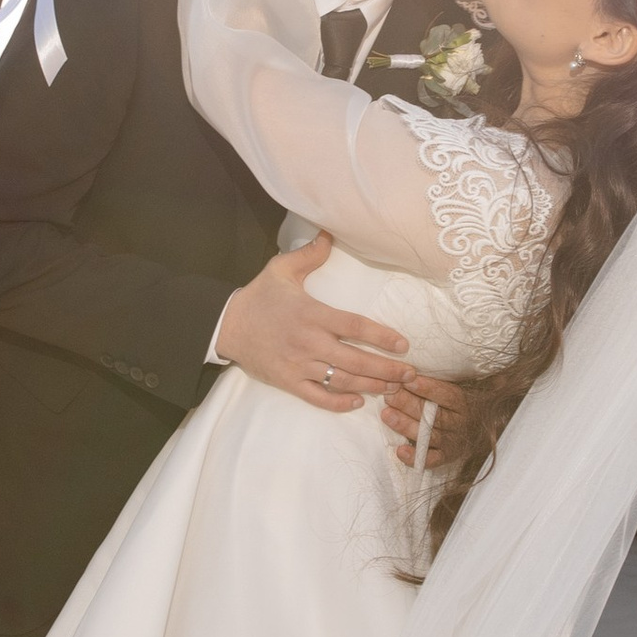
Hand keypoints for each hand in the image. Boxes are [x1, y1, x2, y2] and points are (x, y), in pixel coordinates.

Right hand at [214, 235, 414, 415]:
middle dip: (387, 369)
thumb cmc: (258, 297)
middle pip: (357, 360)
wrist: (226, 326)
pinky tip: (358, 402)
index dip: (383, 337)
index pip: (356, 327)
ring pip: (342, 381)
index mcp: (313, 314)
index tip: (403, 345)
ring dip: (371, 387)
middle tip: (410, 375)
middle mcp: (309, 342)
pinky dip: (339, 403)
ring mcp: (299, 365)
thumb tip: (330, 233)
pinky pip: (318, 397)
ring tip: (393, 389)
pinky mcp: (288, 381)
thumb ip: (309, 254)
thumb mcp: (281, 269)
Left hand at [382, 369, 466, 468]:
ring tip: (387, 415)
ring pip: (428, 435)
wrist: (475, 430)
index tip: (407, 379)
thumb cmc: (455, 403)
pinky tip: (400, 451)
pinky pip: (430, 460)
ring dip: (406, 425)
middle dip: (408, 404)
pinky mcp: (445, 457)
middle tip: (388, 395)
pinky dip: (415, 457)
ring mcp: (452, 441)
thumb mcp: (457, 387)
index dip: (427, 388)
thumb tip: (420, 365)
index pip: (446, 395)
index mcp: (462, 402)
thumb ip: (441, 379)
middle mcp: (459, 423)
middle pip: (433, 414)